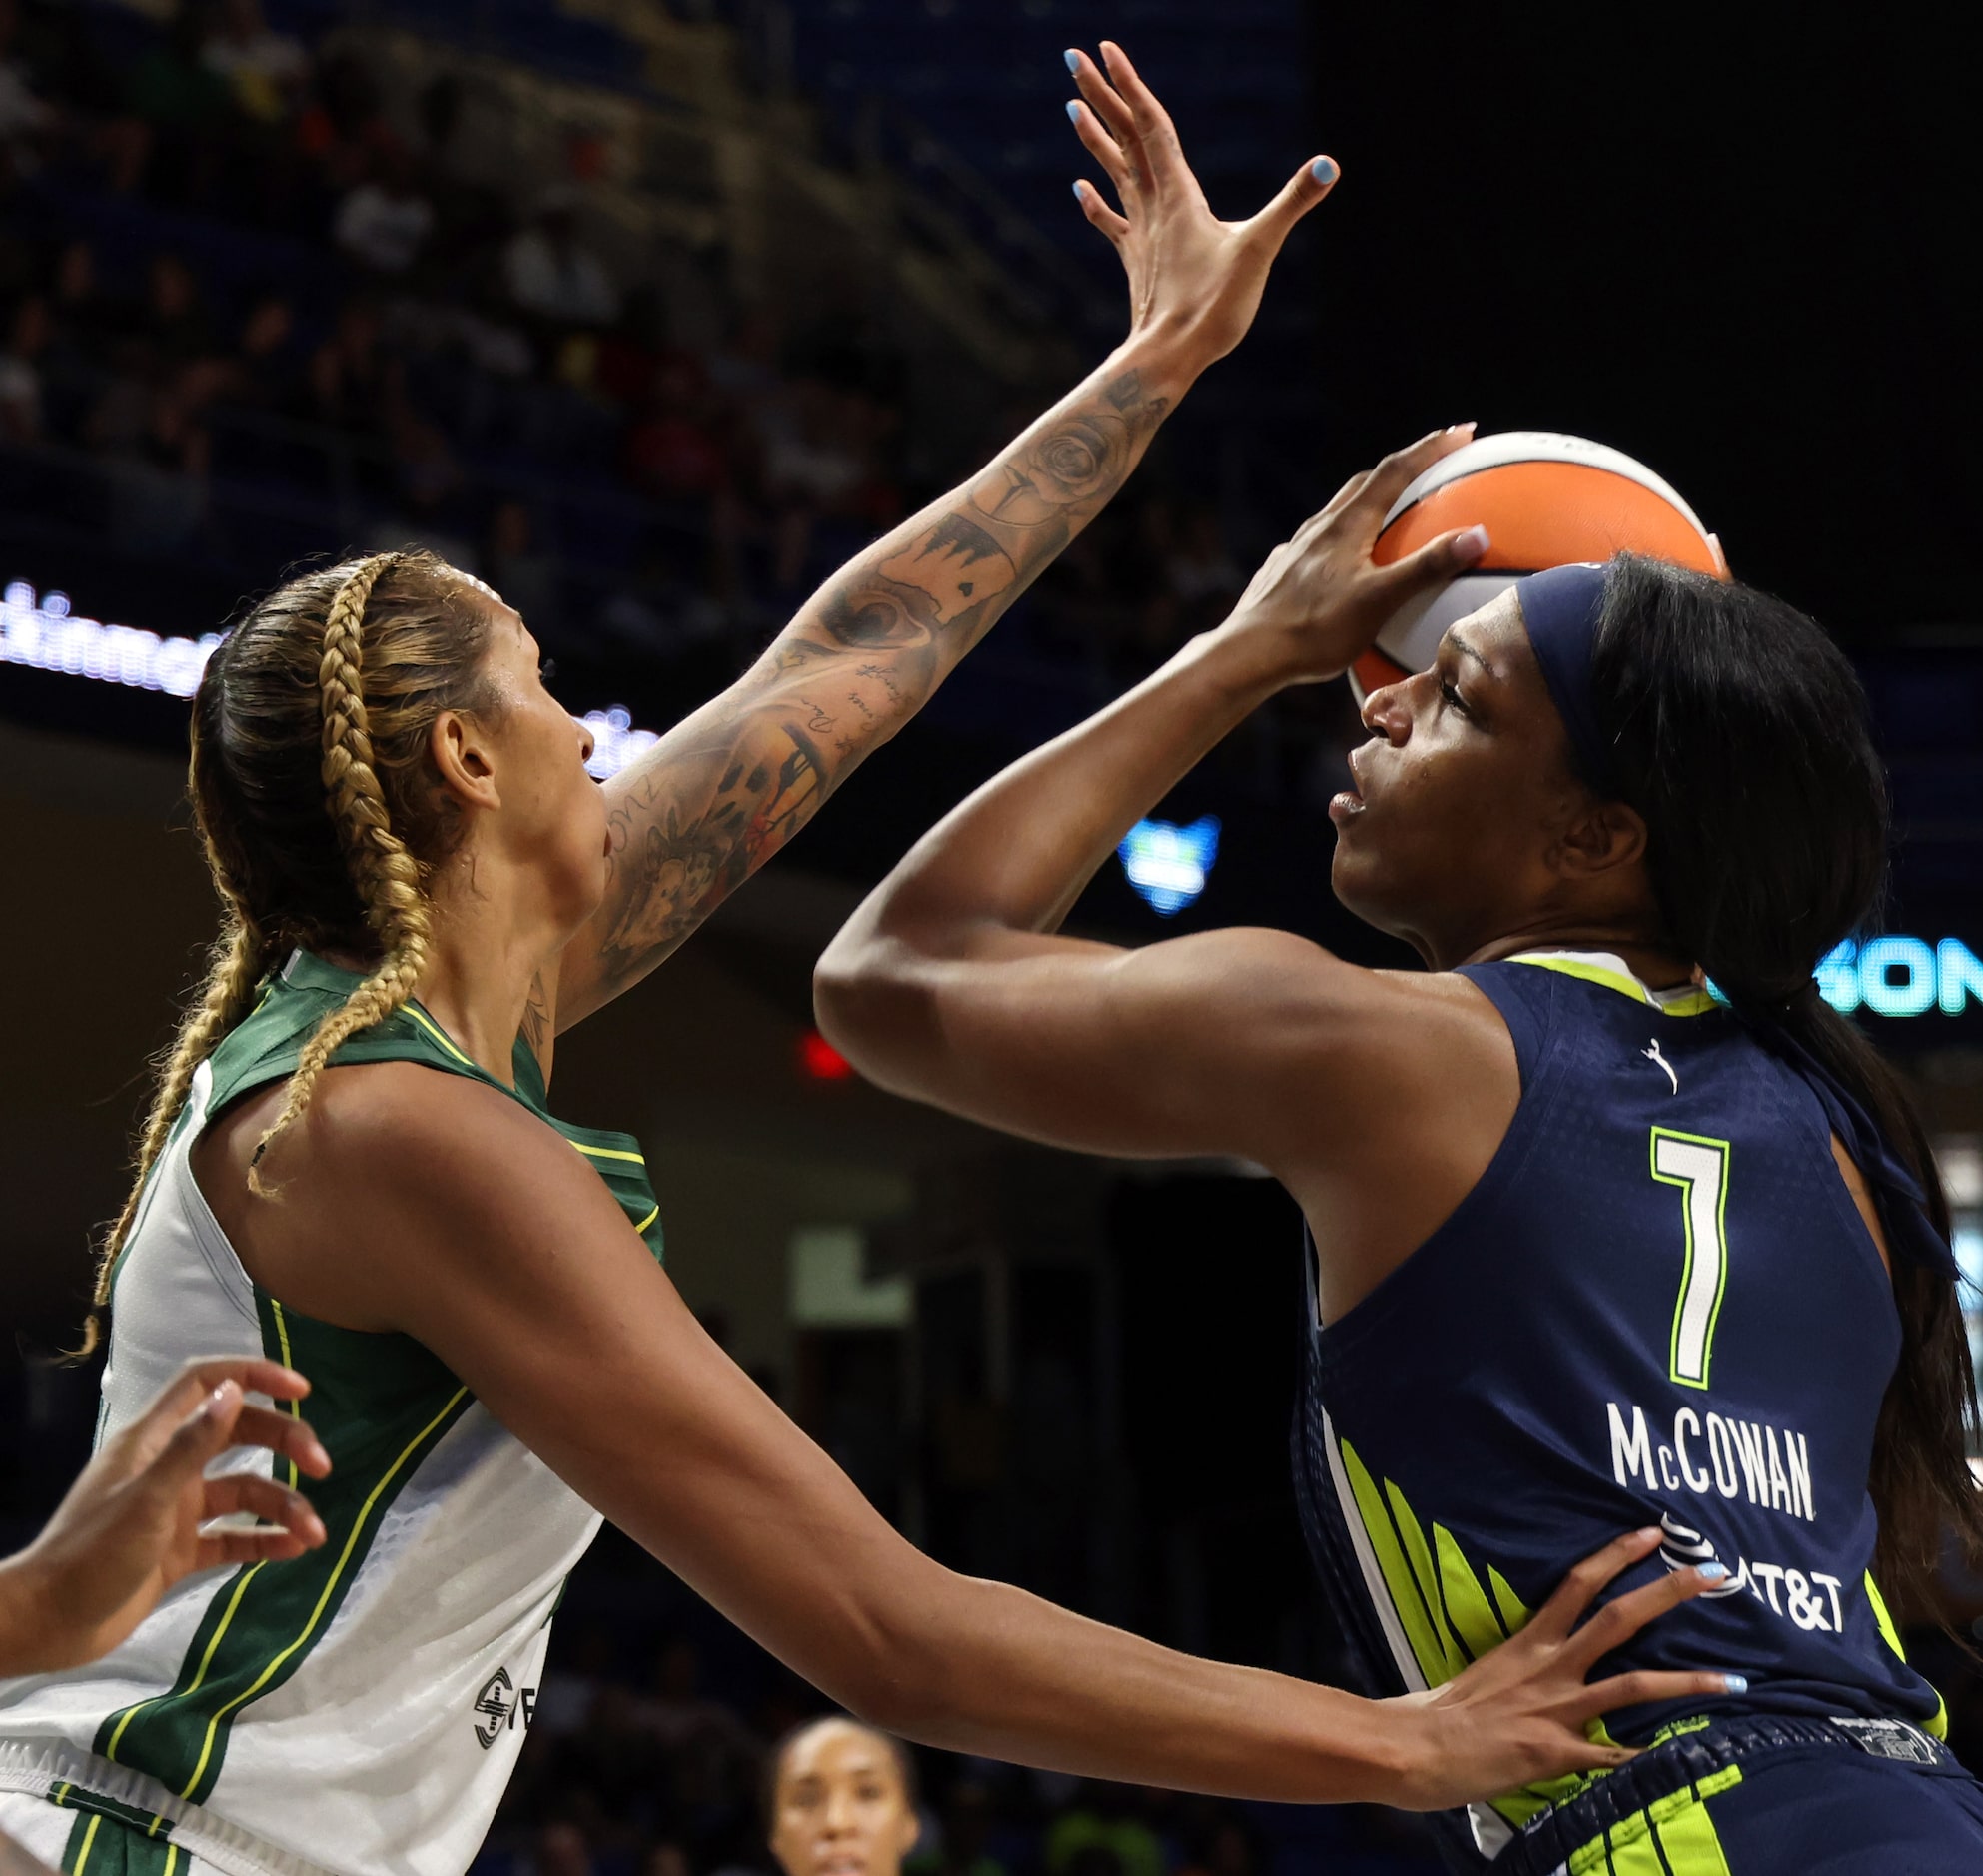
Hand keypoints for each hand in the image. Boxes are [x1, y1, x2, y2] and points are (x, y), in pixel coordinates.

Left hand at [0, 1358, 329, 1675]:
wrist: (46, 1625)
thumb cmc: (91, 1554)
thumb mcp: (146, 1499)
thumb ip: (190, 1446)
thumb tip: (233, 1390)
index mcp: (154, 1442)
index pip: (207, 1384)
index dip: (253, 1376)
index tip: (300, 1392)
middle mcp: (169, 1468)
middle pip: (239, 1435)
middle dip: (285, 1444)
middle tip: (321, 1466)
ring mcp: (176, 1510)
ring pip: (244, 1492)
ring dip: (283, 1506)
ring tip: (314, 1534)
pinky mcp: (180, 1551)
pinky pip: (234, 1536)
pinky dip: (265, 1540)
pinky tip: (294, 1550)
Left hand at [1066, 42, 1335, 367]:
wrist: (1169, 359)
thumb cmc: (1212, 309)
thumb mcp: (1259, 249)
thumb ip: (1292, 203)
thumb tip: (1328, 165)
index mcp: (1179, 194)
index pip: (1151, 124)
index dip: (1130, 83)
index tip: (1104, 49)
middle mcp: (1154, 206)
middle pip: (1125, 138)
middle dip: (1101, 95)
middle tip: (1074, 56)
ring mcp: (1142, 234)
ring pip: (1114, 172)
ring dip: (1095, 138)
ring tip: (1071, 105)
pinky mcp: (1137, 263)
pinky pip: (1112, 223)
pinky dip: (1096, 202)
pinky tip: (1080, 187)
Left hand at [1220, 426, 1491, 683]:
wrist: (1247, 655)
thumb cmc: (1315, 630)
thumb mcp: (1380, 601)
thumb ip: (1427, 568)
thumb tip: (1478, 535)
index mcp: (1346, 525)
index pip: (1395, 470)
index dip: (1431, 447)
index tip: (1464, 430)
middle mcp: (1319, 527)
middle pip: (1364, 482)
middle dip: (1402, 466)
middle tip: (1431, 461)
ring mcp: (1296, 549)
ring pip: (1338, 511)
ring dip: (1368, 500)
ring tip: (1388, 508)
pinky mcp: (1281, 572)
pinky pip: (1318, 544)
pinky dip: (1341, 539)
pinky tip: (1342, 560)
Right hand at [1382, 1526, 1741, 1811]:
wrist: (1418, 1746)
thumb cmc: (1440, 1709)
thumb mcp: (1485, 1671)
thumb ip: (1521, 1666)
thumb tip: (1542, 1665)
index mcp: (1530, 1642)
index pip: (1580, 1584)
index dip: (1618, 1556)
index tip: (1654, 1534)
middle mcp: (1550, 1667)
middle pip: (1618, 1620)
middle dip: (1667, 1595)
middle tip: (1712, 1576)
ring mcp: (1558, 1709)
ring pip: (1634, 1687)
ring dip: (1689, 1683)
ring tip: (1736, 1681)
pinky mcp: (1559, 1752)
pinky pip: (1614, 1756)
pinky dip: (1647, 1759)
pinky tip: (1683, 1762)